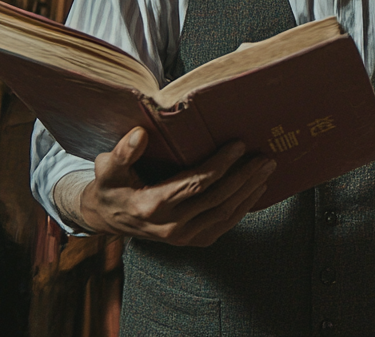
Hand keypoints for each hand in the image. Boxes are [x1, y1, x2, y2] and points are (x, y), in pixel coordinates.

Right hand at [79, 127, 276, 246]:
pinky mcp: (192, 241)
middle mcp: (170, 226)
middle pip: (217, 199)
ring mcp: (183, 238)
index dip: (220, 165)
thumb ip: (123, 152)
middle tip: (264, 157)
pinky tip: (255, 189)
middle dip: (244, 177)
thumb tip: (140, 134)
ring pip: (225, 214)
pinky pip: (224, 225)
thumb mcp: (108, 169)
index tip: (238, 145)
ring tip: (266, 170)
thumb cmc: (111, 187)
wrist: (108, 219)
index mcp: (152, 206)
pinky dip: (243, 207)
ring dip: (249, 191)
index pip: (195, 184)